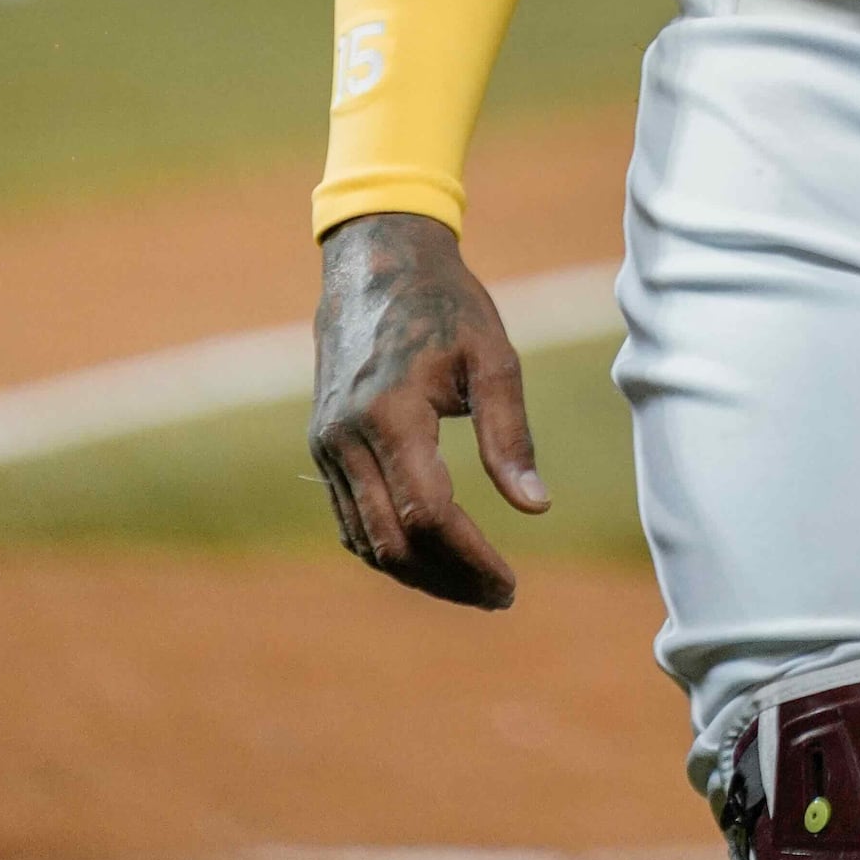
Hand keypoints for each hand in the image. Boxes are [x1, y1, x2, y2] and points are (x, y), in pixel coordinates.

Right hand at [310, 212, 548, 606]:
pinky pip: (351, 519)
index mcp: (392, 413)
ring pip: (366, 541)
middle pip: (393, 542)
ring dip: (418, 572)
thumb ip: (510, 434)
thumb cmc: (446, 305)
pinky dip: (391, 547)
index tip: (509, 583)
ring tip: (475, 584)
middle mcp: (347, 439)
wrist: (375, 265)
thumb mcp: (492, 357)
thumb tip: (535, 507)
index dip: (470, 558)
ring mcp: (327, 447)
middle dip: (447, 578)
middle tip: (500, 594)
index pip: (429, 514)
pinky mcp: (323, 448)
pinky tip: (434, 553)